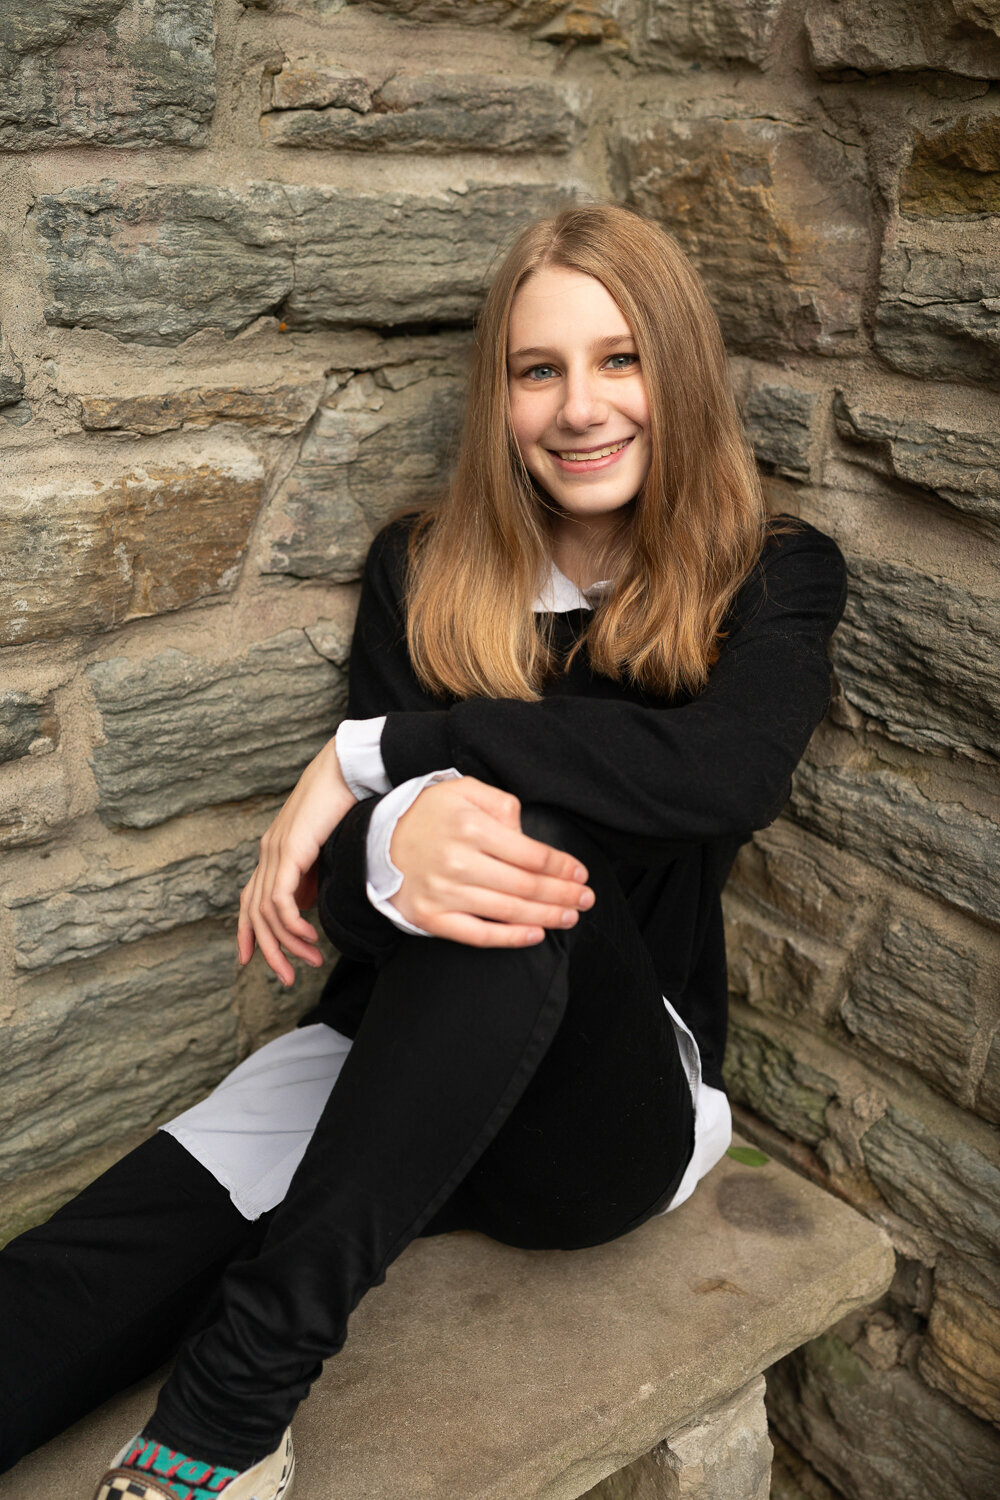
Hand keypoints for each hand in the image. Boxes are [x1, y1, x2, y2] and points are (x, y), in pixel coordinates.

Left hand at [238, 738, 356, 984]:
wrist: (348, 770)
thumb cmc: (345, 806)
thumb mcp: (326, 850)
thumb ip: (312, 877)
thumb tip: (305, 907)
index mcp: (275, 854)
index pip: (250, 901)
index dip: (248, 933)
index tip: (251, 961)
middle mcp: (268, 853)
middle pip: (254, 913)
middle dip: (268, 951)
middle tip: (286, 978)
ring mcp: (275, 851)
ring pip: (266, 912)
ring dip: (287, 943)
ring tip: (309, 960)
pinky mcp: (289, 850)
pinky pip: (279, 899)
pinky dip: (290, 924)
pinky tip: (306, 937)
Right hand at [389, 777, 593, 945]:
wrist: (376, 842)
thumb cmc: (427, 814)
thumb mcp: (463, 790)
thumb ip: (501, 804)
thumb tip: (525, 833)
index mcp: (470, 827)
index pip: (531, 853)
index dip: (562, 867)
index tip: (581, 873)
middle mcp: (458, 862)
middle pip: (526, 885)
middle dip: (563, 894)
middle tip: (586, 899)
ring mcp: (444, 893)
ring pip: (508, 911)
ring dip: (547, 916)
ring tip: (571, 916)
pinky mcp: (432, 917)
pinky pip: (479, 934)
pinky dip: (511, 938)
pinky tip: (535, 934)